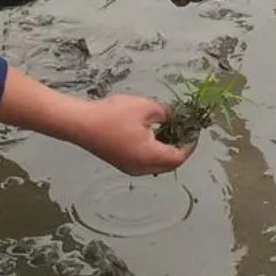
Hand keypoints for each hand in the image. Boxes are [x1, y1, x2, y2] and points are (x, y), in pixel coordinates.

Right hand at [78, 94, 194, 174]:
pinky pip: (145, 162)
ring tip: (169, 129)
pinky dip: (154, 152)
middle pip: (169, 164)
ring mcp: (130, 168)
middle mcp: (141, 168)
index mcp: (150, 157)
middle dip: (180, 148)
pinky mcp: (121, 163)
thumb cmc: (113, 114)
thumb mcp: (146, 107)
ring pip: (157, 165)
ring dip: (167, 150)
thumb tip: (176, 118)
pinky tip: (152, 134)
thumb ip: (167, 114)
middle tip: (184, 130)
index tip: (194, 129)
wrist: (81, 123)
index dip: (190, 144)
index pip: (179, 156)